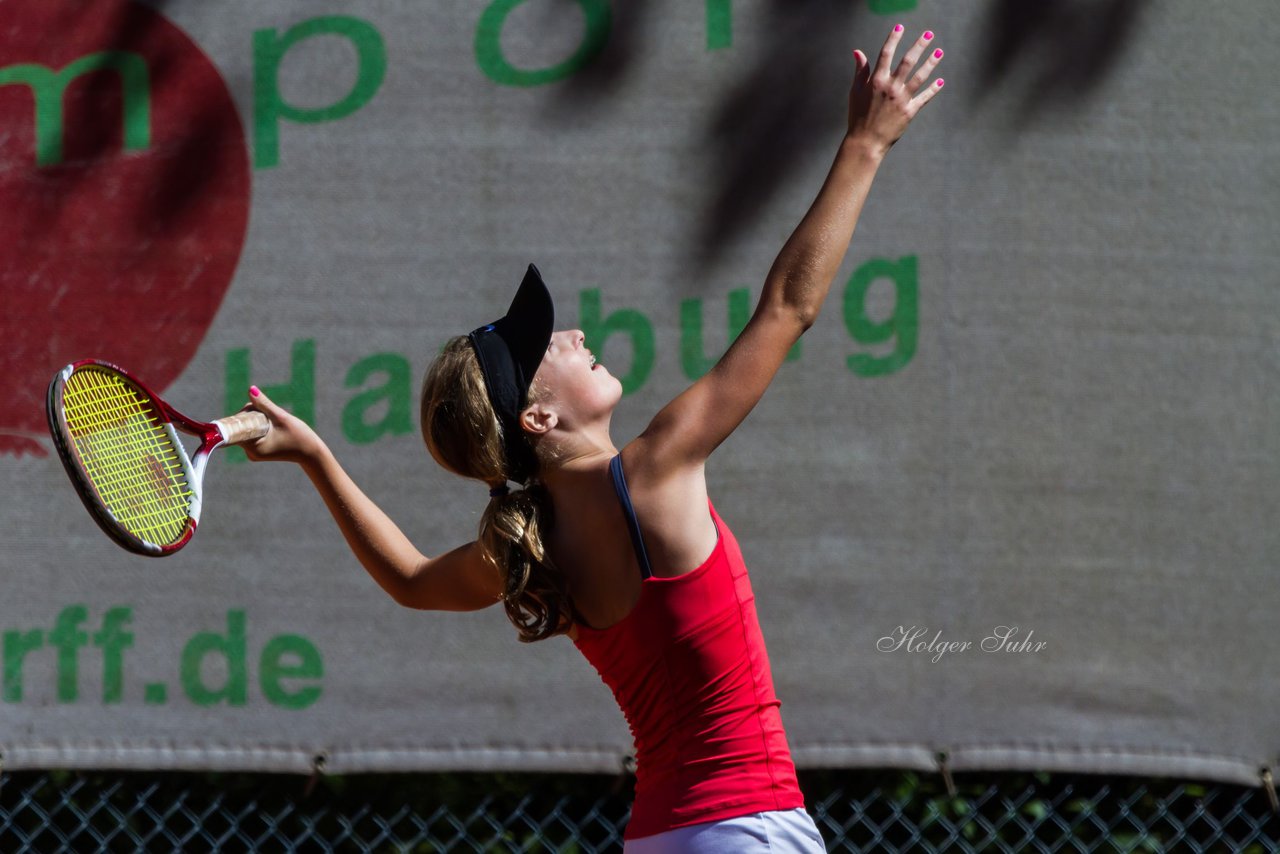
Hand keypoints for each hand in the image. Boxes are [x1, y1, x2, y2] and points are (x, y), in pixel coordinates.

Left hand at [240, 386, 325, 464]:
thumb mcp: (281, 417)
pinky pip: (253, 432)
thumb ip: (264, 404)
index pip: (237, 424)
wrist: (312, 453)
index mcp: (252, 447)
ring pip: (248, 427)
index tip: (259, 410)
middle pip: (242, 425)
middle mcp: (250, 452)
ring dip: (259, 418)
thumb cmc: (300, 436)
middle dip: (254, 414)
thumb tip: (250, 389)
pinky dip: (261, 425)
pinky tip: (275, 426)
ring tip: (276, 422)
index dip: (246, 412)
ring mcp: (254, 452)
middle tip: (272, 415)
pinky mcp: (259, 450)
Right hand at [847, 26, 944, 154]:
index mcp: (876, 81)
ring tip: (940, 52)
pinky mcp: (910, 112)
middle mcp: (891, 87)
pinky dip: (933, 89)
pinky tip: (940, 81)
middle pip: (908, 61)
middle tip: (929, 34)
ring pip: (920, 77)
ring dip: (931, 63)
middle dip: (919, 46)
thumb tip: (858, 52)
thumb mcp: (855, 92)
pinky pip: (924, 98)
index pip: (886, 54)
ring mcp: (902, 99)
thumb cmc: (857, 117)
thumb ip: (860, 71)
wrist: (865, 142)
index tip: (900, 26)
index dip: (893, 38)